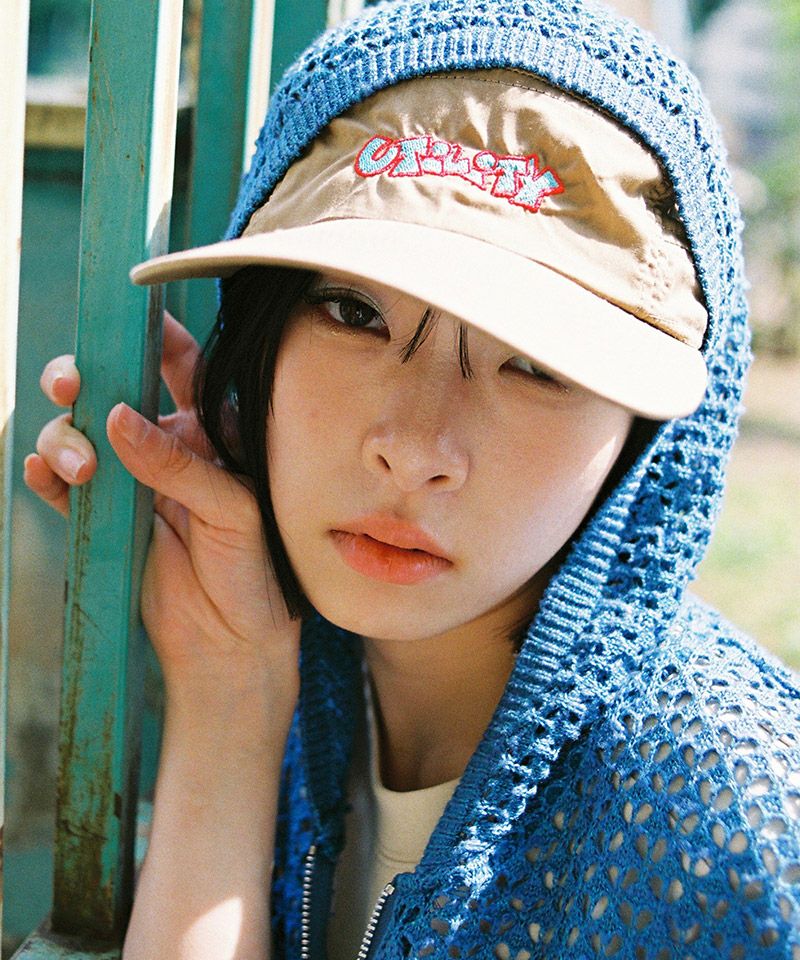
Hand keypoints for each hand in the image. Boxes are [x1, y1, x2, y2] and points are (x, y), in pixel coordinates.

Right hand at [25, 313, 299, 706]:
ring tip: (79, 469)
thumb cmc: (254, 574)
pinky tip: (44, 475)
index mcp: (211, 433)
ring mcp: (131, 480)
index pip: (179, 367)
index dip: (151, 334)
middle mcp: (167, 447)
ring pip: (80, 433)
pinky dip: (45, 474)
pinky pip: (63, 485)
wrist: (229, 646)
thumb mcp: (232, 513)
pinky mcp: (103, 517)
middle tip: (72, 386)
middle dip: (85, 378)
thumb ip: (179, 466)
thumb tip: (116, 418)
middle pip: (112, 390)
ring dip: (66, 436)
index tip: (122, 314)